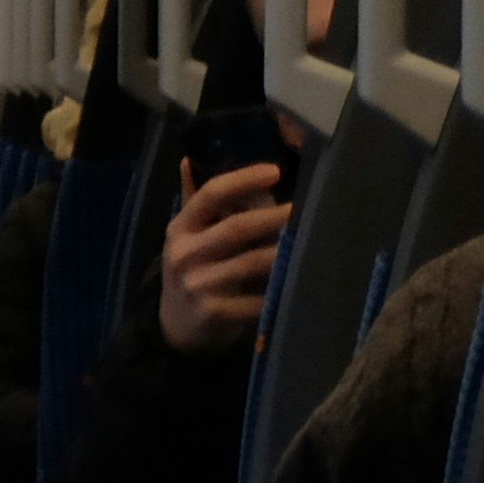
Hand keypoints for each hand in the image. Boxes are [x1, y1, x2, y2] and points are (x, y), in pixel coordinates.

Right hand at [155, 162, 287, 353]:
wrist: (175, 325)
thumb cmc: (192, 266)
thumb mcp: (186, 233)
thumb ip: (195, 198)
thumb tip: (190, 157)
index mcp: (180, 227)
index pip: (210, 195)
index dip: (242, 180)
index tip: (275, 171)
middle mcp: (185, 254)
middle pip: (236, 228)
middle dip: (274, 216)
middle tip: (306, 206)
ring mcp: (198, 285)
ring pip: (251, 263)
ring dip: (282, 251)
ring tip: (308, 238)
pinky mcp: (213, 313)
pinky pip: (255, 299)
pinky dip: (277, 289)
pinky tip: (297, 278)